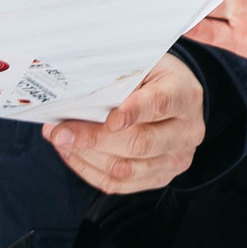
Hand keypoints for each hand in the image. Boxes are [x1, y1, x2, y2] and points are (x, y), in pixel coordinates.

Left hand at [43, 53, 204, 192]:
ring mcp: (175, 159)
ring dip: (86, 156)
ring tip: (60, 140)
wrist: (178, 97)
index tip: (108, 118)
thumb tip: (76, 94)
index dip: (134, 112)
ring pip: (126, 169)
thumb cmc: (154, 76)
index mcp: (184, 95)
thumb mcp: (143, 63)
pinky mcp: (160, 178)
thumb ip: (118, 76)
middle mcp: (186, 132)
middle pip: (140, 143)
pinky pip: (120, 184)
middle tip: (60, 131)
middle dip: (94, 138)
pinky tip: (72, 154)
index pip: (160, 104)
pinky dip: (90, 170)